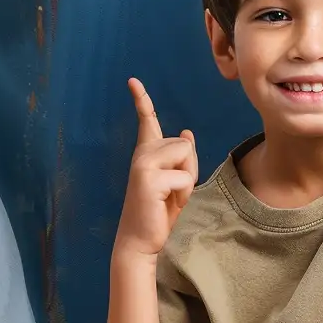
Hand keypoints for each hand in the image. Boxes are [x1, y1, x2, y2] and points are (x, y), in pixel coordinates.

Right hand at [113, 79, 197, 261]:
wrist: (140, 241)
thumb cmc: (157, 213)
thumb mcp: (175, 182)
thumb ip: (181, 159)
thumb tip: (186, 132)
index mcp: (146, 153)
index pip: (146, 120)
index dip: (141, 99)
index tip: (132, 80)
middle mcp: (142, 154)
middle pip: (185, 144)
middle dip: (189, 169)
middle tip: (172, 193)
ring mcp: (143, 164)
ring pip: (186, 155)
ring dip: (187, 180)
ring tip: (169, 197)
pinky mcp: (148, 177)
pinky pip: (184, 177)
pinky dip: (183, 194)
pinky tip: (167, 204)